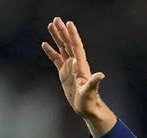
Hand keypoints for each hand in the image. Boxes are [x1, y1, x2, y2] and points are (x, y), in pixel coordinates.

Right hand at [42, 17, 115, 136]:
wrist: (87, 108)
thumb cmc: (89, 101)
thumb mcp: (91, 92)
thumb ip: (94, 82)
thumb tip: (101, 75)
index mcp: (81, 66)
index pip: (76, 47)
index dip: (73, 35)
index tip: (68, 24)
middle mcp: (76, 65)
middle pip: (68, 44)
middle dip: (63, 32)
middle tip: (56, 19)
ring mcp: (70, 68)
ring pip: (62, 49)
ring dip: (57, 38)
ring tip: (51, 26)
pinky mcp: (64, 74)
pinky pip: (56, 59)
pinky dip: (51, 51)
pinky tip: (45, 44)